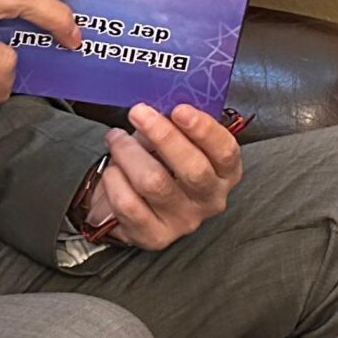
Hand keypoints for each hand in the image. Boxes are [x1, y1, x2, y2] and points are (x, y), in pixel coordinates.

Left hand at [77, 103, 244, 250]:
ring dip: (129, 153)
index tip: (179, 109)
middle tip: (139, 112)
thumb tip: (158, 101)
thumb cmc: (160, 162)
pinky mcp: (155, 236)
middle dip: (163, 135)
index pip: (226, 152)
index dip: (204, 130)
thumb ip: (175, 124)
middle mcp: (210, 200)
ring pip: (155, 183)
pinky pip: (129, 204)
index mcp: (225, 173)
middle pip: (193, 169)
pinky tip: (111, 169)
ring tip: (116, 138)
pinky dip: (114, 179)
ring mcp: (184, 221)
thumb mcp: (175, 140)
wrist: (134, 201)